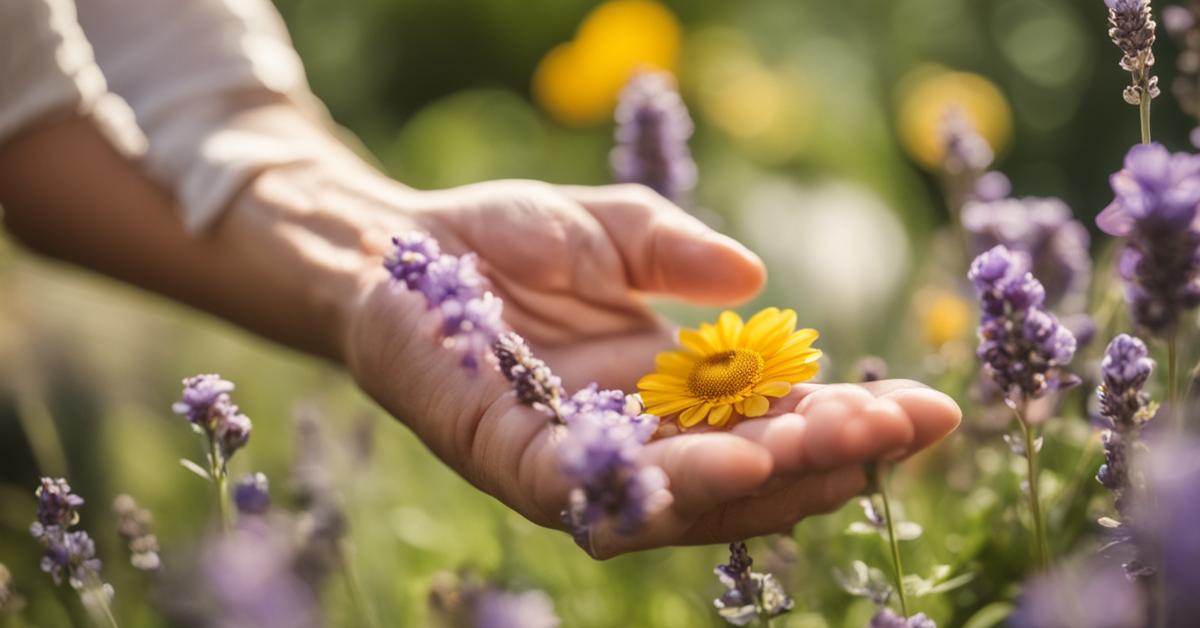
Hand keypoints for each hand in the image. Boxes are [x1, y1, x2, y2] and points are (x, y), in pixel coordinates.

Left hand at [335, 178, 960, 556]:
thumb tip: (753, 279)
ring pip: (683, 499)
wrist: (392, 245)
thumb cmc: (505, 238)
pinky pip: (590, 490)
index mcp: (670, 393)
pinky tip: (721, 462)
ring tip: (832, 445)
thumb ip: (677, 253)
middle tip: (899, 430)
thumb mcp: (612, 226)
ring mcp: (574, 460)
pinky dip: (657, 485)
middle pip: (745, 474)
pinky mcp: (509, 460)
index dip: (845, 419)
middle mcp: (633, 440)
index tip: (926, 408)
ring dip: (762, 476)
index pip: (774, 421)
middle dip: (826, 454)